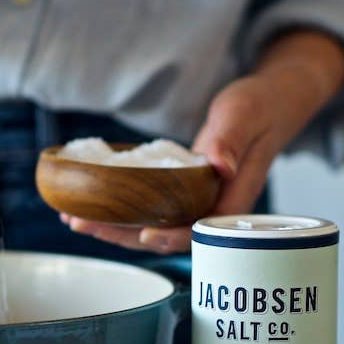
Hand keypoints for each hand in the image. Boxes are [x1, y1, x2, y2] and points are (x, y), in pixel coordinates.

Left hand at [62, 75, 288, 252]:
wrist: (270, 107)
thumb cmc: (260, 108)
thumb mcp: (245, 114)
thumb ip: (231, 139)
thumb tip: (219, 165)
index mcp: (232, 201)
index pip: (199, 230)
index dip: (170, 237)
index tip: (142, 234)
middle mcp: (211, 210)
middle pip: (165, 235)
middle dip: (121, 235)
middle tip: (81, 223)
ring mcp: (195, 204)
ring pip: (152, 225)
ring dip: (113, 226)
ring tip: (73, 218)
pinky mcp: (181, 194)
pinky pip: (149, 209)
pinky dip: (120, 209)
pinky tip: (89, 203)